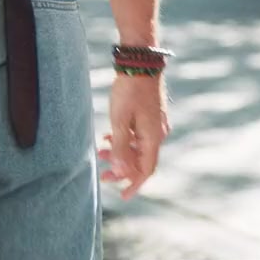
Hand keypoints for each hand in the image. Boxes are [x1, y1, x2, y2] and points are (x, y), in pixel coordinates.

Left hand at [98, 73, 170, 198]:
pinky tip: (109, 137)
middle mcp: (158, 132)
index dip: (135, 184)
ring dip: (121, 153)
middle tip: (103, 174)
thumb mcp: (120, 121)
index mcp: (153, 137)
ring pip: (138, 146)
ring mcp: (156, 123)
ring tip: (100, 151)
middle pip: (142, 160)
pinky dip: (125, 140)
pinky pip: (139, 135)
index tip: (123, 196)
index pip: (146, 169)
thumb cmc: (129, 91)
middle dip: (123, 170)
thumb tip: (123, 172)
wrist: (140, 63)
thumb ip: (121, 148)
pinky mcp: (151, 114)